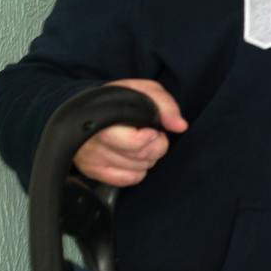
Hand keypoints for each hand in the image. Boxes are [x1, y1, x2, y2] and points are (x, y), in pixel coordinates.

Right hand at [72, 79, 187, 186]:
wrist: (90, 107)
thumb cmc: (119, 99)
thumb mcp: (144, 91)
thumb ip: (165, 105)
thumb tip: (180, 126)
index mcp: (104, 118)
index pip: (134, 142)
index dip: (151, 138)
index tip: (152, 130)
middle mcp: (93, 139)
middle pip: (140, 157)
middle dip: (156, 147)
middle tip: (151, 136)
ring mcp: (91, 157)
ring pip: (135, 170)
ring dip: (147, 159)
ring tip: (140, 144)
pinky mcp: (93, 170)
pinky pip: (127, 179)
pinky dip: (136, 171)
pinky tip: (132, 156)